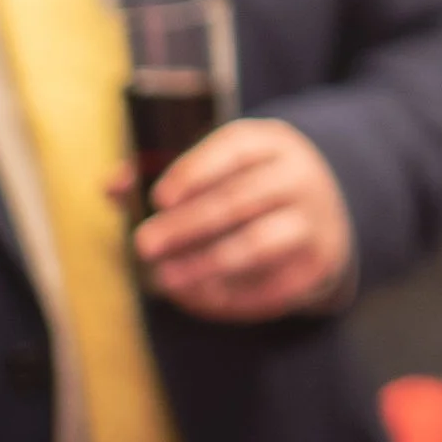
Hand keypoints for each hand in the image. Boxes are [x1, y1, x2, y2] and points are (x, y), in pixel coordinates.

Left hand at [133, 117, 352, 321]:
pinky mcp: (320, 262)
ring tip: (165, 280)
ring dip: (205, 264)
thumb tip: (111, 187)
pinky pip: (273, 283)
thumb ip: (168, 172)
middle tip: (143, 245)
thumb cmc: (254, 185)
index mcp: (272, 142)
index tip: (158, 197)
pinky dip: (234, 296)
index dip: (194, 171)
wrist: (329, 213)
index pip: (234, 148)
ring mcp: (314, 220)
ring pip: (257, 244)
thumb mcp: (225, 165)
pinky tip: (200, 299)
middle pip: (239, 199)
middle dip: (186, 225)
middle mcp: (298, 176)